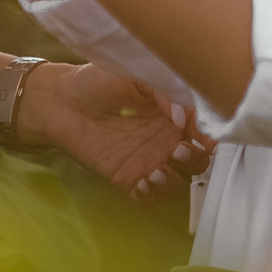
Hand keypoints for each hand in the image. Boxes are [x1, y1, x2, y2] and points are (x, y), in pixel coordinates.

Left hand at [26, 62, 214, 201]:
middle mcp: (168, 139)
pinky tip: (142, 183)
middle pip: (198, 160)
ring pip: (178, 182)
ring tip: (157, 171)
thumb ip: (163, 91)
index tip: (205, 137)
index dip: (210, 135)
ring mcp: (150, 160)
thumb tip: (180, 117)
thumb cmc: (99, 81)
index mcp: (175, 112)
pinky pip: (150, 198)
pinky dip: (153, 196)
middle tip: (178, 151)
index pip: (205, 128)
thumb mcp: (135, 74)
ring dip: (174, 181)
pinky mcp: (129, 178)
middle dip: (195, 160)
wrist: (62, 101)